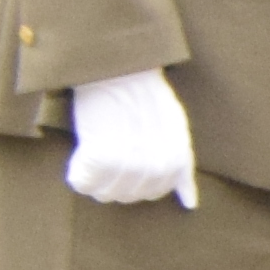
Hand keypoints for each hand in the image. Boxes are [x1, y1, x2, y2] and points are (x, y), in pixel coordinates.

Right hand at [65, 65, 198, 208]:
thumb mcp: (175, 126)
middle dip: (113, 182)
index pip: (155, 192)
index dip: (136, 183)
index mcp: (176, 158)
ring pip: (105, 194)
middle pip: (128, 196)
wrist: (117, 66)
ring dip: (94, 180)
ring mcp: (129, 162)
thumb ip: (183, 165)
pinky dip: (78, 173)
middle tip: (103, 155)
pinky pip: (83, 182)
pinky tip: (80, 157)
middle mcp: (156, 165)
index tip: (123, 166)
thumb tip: (191, 204)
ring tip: (91, 154)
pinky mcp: (101, 156)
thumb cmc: (142, 92)